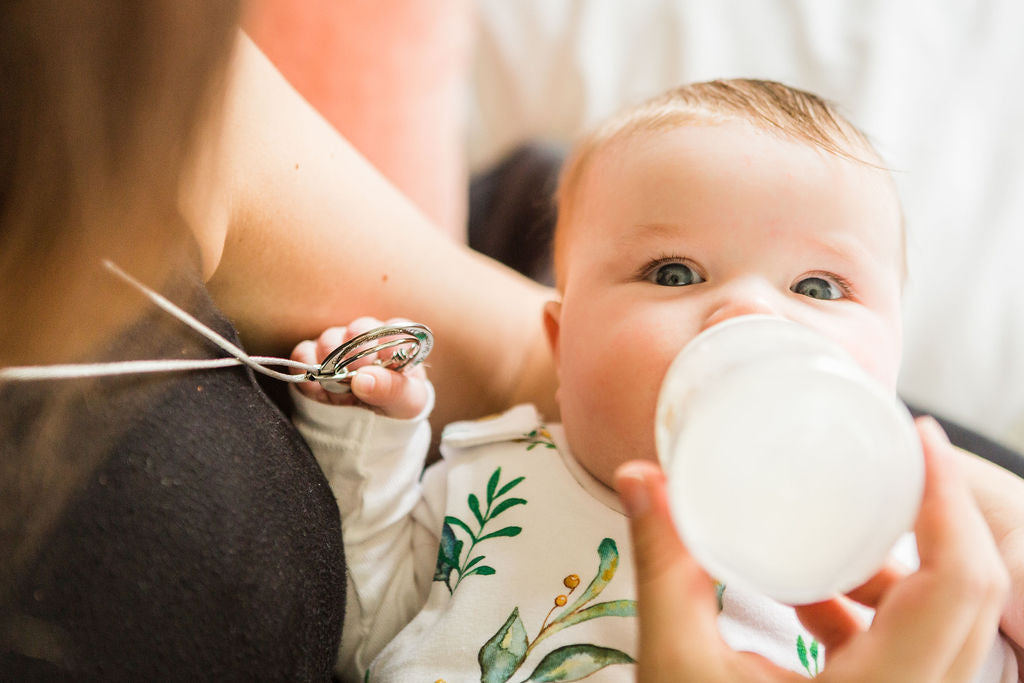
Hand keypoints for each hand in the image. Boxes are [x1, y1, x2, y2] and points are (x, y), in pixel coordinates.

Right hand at [290, 316, 429, 418]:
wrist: (373, 418)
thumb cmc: (397, 402)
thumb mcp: (406, 401)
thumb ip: (391, 389)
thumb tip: (364, 379)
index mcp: (397, 340)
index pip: (393, 328)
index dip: (384, 350)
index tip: (378, 370)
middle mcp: (367, 335)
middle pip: (356, 331)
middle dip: (356, 363)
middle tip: (358, 385)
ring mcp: (338, 343)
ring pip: (328, 342)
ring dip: (333, 371)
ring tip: (343, 394)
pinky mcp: (313, 356)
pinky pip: (302, 355)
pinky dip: (309, 375)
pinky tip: (322, 392)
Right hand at [614, 416, 1009, 681]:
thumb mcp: (675, 663)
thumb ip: (663, 564)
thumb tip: (639, 477)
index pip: (956, 586)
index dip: (949, 503)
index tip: (920, 439)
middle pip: (972, 597)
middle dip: (941, 515)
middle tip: (902, 454)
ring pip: (953, 627)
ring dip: (915, 564)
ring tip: (858, 520)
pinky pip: (919, 653)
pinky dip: (885, 609)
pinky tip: (823, 594)